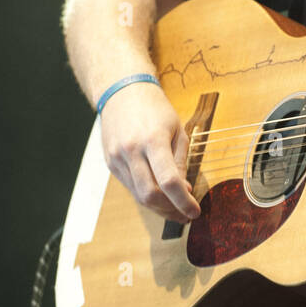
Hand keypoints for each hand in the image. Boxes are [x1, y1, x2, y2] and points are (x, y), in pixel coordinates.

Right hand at [100, 83, 201, 221]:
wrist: (122, 92)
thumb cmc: (155, 109)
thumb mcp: (177, 130)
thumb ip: (180, 162)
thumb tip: (183, 190)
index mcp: (153, 140)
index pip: (168, 181)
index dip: (183, 202)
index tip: (195, 211)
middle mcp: (132, 151)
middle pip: (150, 194)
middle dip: (170, 210)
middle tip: (185, 214)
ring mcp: (117, 158)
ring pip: (138, 195)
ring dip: (159, 207)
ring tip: (175, 210)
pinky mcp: (110, 163)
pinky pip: (130, 187)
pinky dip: (146, 196)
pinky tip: (159, 196)